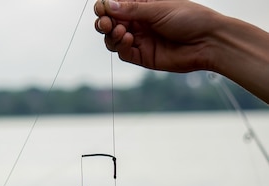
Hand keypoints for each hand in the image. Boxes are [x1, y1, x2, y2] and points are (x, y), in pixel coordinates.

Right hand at [93, 0, 220, 72]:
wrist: (209, 42)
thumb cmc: (191, 18)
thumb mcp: (159, 9)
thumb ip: (132, 9)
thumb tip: (108, 5)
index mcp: (143, 7)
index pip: (116, 6)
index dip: (105, 7)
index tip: (101, 9)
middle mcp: (139, 23)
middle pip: (111, 23)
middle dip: (104, 22)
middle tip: (105, 23)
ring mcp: (140, 40)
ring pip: (113, 39)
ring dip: (112, 35)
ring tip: (121, 32)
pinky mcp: (143, 56)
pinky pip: (124, 53)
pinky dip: (121, 46)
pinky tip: (129, 39)